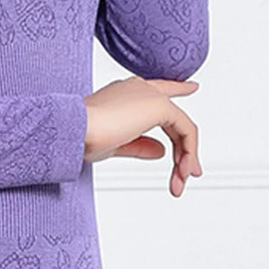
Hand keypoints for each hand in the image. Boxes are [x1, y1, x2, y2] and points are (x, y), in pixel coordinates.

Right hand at [83, 77, 202, 197]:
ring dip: (185, 157)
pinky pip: (186, 130)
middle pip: (173, 116)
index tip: (192, 87)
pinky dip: (188, 152)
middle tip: (186, 175)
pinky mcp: (159, 105)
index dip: (177, 89)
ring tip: (179, 181)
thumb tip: (161, 151)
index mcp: (126, 93)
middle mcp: (140, 89)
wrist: (76, 131)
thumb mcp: (116, 144)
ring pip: (181, 126)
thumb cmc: (84, 137)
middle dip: (184, 149)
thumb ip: (140, 145)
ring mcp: (150, 95)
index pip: (158, 89)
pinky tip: (182, 169)